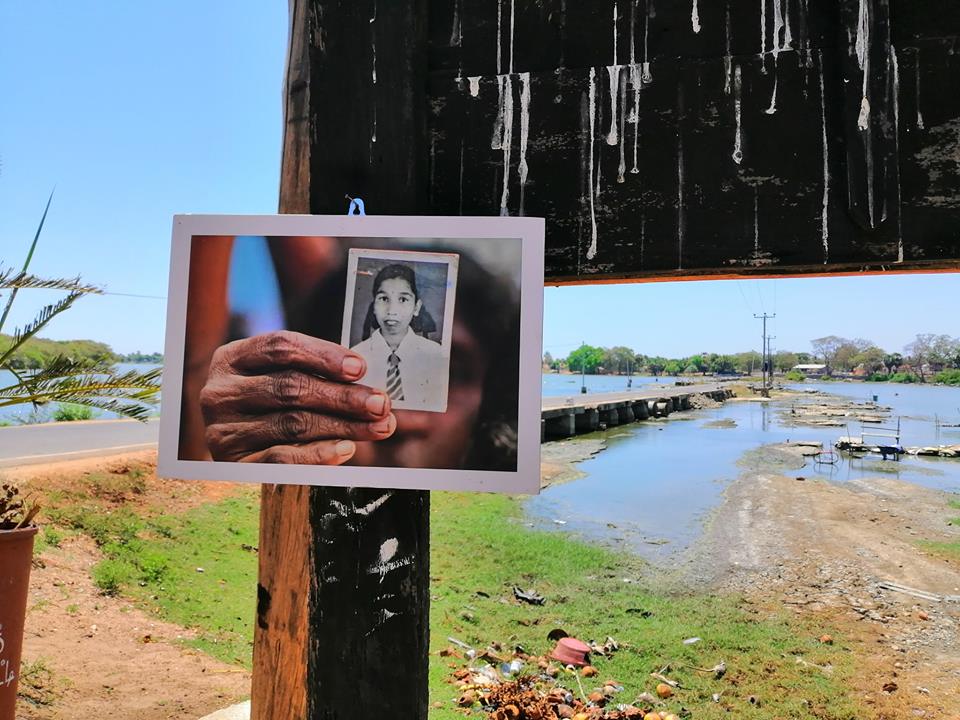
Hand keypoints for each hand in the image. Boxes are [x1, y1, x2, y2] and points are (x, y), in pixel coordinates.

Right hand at [199, 331, 394, 464]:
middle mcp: (220, 392)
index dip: (323, 355)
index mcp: (232, 358)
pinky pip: (282, 458)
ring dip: (343, 425)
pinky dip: (319, 453)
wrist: (232, 445)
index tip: (359, 367)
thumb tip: (365, 382)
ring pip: (293, 423)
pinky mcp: (234, 464)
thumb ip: (313, 373)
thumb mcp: (278, 376)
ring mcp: (223, 430)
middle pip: (290, 386)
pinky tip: (347, 449)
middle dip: (343, 395)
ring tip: (379, 426)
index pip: (280, 347)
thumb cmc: (266, 403)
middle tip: (380, 403)